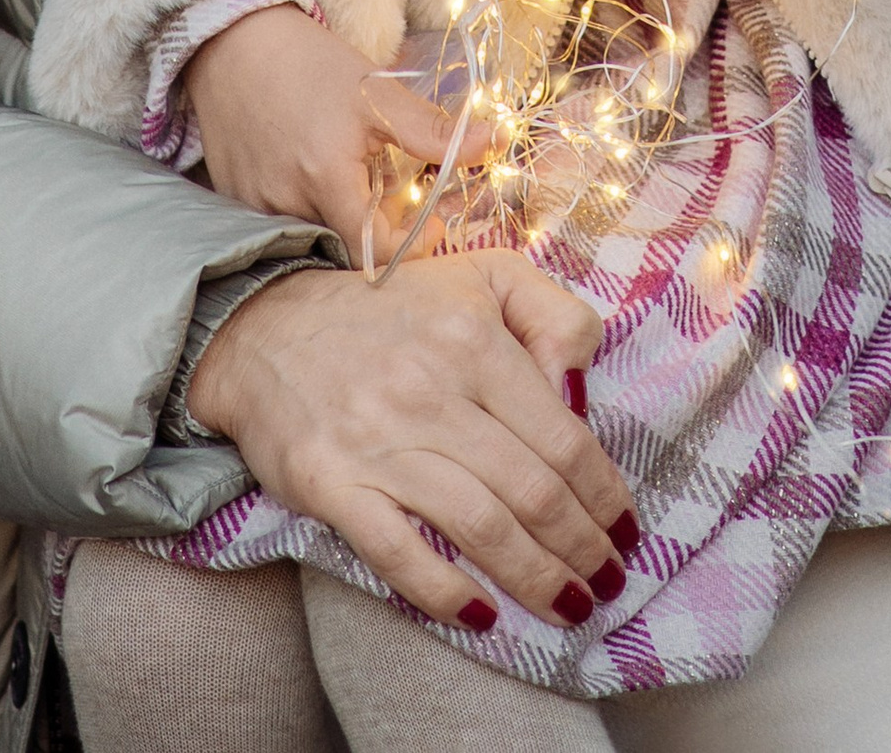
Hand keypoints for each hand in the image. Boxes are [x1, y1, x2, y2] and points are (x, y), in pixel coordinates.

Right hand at [185, 255, 635, 628]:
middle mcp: (430, 387)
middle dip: (583, 549)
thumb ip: (550, 313)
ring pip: (480, 526)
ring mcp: (377, 439)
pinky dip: (445, 592)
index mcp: (472, 339)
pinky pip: (398, 552)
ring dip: (536, 578)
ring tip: (569, 606)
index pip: (563, 436)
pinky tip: (482, 615)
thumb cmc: (389, 310)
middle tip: (608, 582)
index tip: (625, 530)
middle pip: (532, 490)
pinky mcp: (330, 484)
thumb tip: (584, 387)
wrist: (265, 326)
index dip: (605, 495)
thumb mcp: (479, 276)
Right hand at [186, 3, 483, 250]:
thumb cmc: (310, 64)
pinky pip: (280, 226)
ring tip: (354, 181)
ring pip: (313, 238)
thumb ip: (434, 131)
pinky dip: (306, 212)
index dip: (410, 245)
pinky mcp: (233, 205)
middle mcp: (284, 206)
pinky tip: (312, 177)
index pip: (375, 251)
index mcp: (325, 180)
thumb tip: (494, 143)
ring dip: (341, 221)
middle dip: (379, 233)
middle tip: (396, 197)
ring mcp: (253, 210)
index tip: (429, 222)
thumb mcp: (377, 92)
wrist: (233, 42)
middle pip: (345, 248)